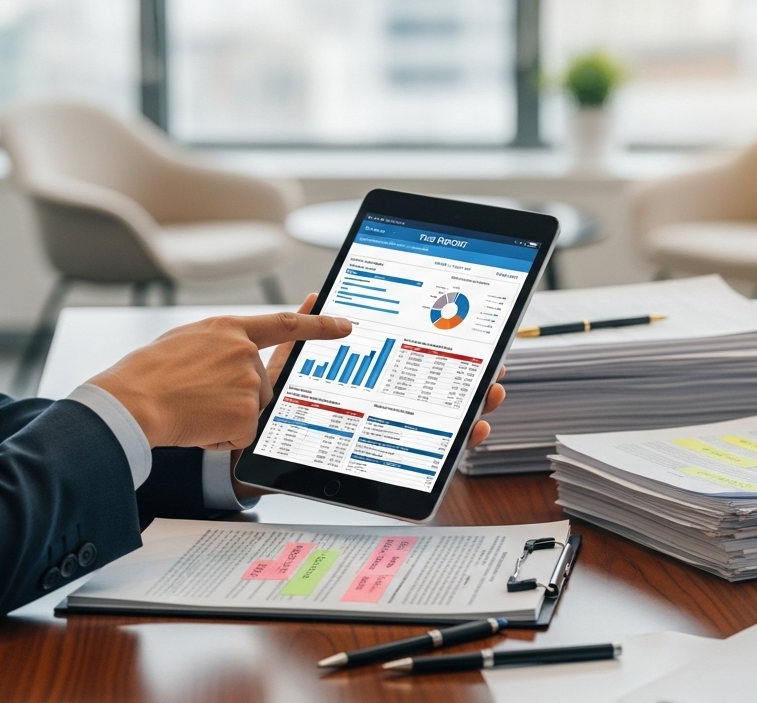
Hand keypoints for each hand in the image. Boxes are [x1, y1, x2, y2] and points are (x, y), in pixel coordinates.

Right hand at [90, 311, 352, 447]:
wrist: (132, 401)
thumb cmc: (147, 375)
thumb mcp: (184, 341)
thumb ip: (218, 345)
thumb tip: (236, 358)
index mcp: (227, 329)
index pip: (284, 325)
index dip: (317, 325)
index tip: (344, 325)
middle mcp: (243, 351)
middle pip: (261, 384)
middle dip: (237, 399)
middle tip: (198, 398)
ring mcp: (247, 381)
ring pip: (252, 411)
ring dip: (225, 418)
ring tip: (193, 409)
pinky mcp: (247, 412)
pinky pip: (241, 435)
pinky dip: (220, 438)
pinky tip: (197, 425)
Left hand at [265, 294, 505, 449]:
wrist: (262, 451)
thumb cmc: (279, 412)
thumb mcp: (290, 367)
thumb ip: (303, 333)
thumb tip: (320, 295)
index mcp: (364, 380)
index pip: (412, 362)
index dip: (445, 350)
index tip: (475, 339)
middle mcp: (382, 406)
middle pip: (437, 391)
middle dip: (472, 380)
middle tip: (494, 370)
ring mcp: (387, 433)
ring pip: (441, 423)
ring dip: (473, 410)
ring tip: (489, 397)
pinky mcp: (385, 461)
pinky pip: (428, 455)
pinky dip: (455, 447)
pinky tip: (470, 432)